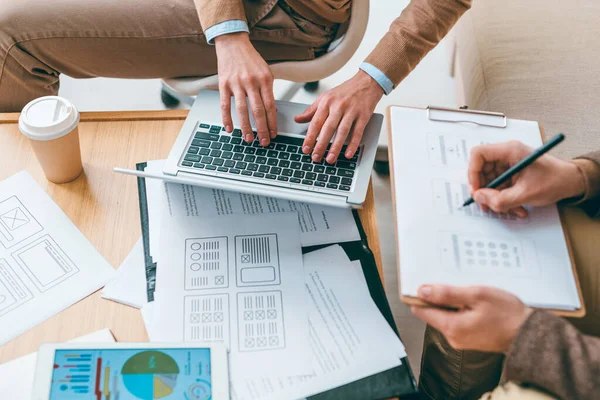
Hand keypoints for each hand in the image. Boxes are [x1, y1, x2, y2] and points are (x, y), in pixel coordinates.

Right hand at [215, 33, 275, 145]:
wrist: (233, 43)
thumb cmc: (251, 60)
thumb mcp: (266, 73)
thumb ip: (268, 91)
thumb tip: (273, 112)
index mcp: (265, 79)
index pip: (270, 106)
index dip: (272, 123)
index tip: (274, 134)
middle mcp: (251, 82)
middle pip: (258, 110)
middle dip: (262, 129)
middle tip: (264, 142)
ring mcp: (236, 83)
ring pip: (242, 110)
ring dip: (246, 127)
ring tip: (249, 139)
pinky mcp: (223, 84)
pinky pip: (225, 105)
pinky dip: (227, 118)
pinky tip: (229, 129)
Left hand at [295, 71, 383, 163]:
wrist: (366, 82)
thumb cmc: (344, 92)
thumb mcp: (325, 97)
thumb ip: (311, 110)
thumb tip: (298, 119)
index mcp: (326, 102)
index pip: (315, 122)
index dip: (310, 137)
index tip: (305, 149)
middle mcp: (338, 106)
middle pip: (328, 128)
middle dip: (321, 145)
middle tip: (316, 157)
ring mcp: (351, 111)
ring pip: (342, 131)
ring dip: (336, 147)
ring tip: (330, 159)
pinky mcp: (363, 115)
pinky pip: (357, 132)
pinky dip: (353, 144)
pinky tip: (348, 153)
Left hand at [411, 285, 532, 352]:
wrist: (529, 334)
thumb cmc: (507, 314)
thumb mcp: (476, 295)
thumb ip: (447, 293)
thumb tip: (423, 291)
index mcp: (451, 327)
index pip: (422, 310)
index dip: (422, 295)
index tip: (427, 283)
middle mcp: (452, 337)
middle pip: (433, 313)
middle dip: (440, 298)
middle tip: (458, 287)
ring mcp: (460, 339)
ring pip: (445, 316)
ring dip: (453, 303)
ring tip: (471, 295)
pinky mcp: (469, 338)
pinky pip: (457, 321)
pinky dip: (461, 311)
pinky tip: (475, 305)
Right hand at [468, 141, 585, 216]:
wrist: (572, 182)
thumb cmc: (555, 181)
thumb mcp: (525, 194)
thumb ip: (500, 199)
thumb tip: (479, 198)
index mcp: (509, 150)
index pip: (478, 154)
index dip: (472, 173)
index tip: (477, 190)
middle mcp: (506, 154)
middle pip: (481, 170)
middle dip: (484, 190)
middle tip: (487, 205)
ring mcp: (508, 164)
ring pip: (489, 181)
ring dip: (496, 198)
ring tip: (509, 208)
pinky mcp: (511, 173)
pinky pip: (499, 186)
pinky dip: (504, 199)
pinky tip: (516, 207)